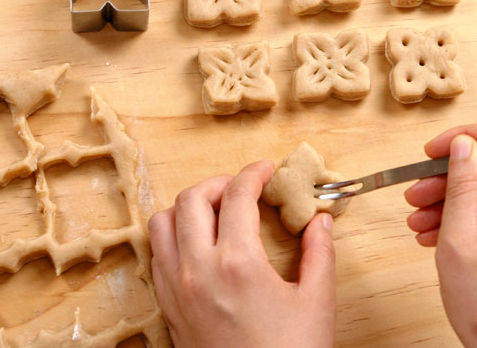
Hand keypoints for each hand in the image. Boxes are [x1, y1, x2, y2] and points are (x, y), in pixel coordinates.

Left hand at [148, 160, 336, 347]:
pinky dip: (172, 235)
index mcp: (238, 262)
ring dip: (187, 207)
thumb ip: (320, 254)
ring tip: (215, 212)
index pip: (237, 195)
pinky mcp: (168, 306)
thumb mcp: (316, 303)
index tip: (265, 169)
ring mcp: (176, 288)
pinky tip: (197, 243)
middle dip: (219, 183)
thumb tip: (320, 222)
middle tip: (242, 188)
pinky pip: (157, 254)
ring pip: (162, 222)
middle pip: (192, 198)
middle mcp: (198, 269)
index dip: (253, 173)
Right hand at [405, 121, 476, 346]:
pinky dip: (472, 220)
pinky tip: (439, 235)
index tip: (432, 152)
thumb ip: (461, 186)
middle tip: (415, 194)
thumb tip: (462, 147)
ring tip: (419, 222)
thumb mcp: (460, 243)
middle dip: (450, 177)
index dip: (463, 139)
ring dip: (454, 201)